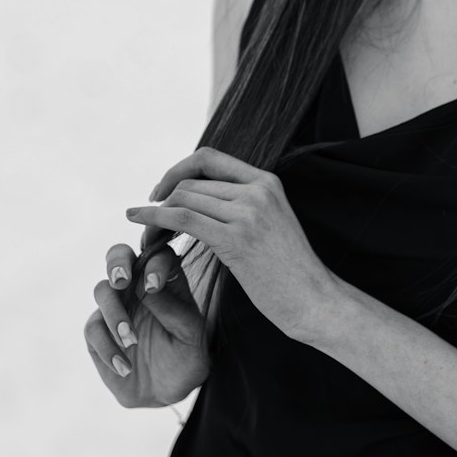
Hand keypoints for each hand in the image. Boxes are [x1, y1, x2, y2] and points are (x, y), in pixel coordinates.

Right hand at [84, 241, 210, 407]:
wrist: (167, 392)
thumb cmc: (185, 356)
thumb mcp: (190, 335)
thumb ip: (174, 310)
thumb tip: (147, 287)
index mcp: (165, 279)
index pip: (158, 255)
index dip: (153, 263)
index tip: (153, 285)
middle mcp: (137, 286)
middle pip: (119, 256)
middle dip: (117, 263)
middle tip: (121, 281)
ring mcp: (116, 306)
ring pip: (102, 290)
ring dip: (114, 313)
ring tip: (131, 340)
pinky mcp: (98, 331)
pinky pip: (93, 328)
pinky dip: (107, 347)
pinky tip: (124, 366)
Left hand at [126, 149, 338, 345]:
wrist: (314, 299)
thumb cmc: (288, 270)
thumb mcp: (270, 224)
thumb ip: (241, 206)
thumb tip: (200, 202)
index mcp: (267, 181)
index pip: (209, 158)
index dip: (178, 170)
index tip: (160, 192)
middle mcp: (257, 190)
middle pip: (191, 182)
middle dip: (162, 202)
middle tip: (146, 228)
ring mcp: (248, 212)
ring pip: (183, 199)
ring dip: (155, 219)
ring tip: (147, 242)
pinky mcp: (236, 238)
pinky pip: (183, 220)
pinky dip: (155, 222)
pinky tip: (142, 231)